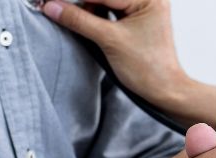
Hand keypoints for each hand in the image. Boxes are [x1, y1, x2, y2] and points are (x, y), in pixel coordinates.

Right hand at [41, 0, 215, 127]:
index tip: (52, 2)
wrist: (163, 90)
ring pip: (105, 2)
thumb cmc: (147, 68)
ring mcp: (142, 9)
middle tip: (57, 8)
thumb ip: (79, 21)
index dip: (77, 0)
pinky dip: (95, 16)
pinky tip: (86, 24)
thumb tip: (52, 6)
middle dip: (83, 4)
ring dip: (88, 10)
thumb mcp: (108, 40)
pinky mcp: (136, 20)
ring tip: (72, 19)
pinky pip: (110, 10)